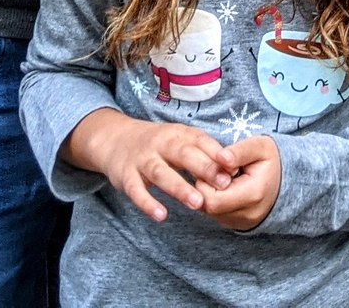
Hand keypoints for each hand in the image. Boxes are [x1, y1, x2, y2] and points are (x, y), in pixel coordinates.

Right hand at [65, 109, 232, 222]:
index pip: (200, 140)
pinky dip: (148, 203)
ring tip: (197, 203)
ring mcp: (142, 159)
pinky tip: (161, 215)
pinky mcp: (126, 176)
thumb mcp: (179, 140)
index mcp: (178, 133)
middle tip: (223, 185)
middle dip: (204, 168)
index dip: (216, 153)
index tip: (233, 166)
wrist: (115, 139)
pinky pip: (136, 190)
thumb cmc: (158, 144)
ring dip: (180, 188)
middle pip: (183, 154)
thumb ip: (202, 154)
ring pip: (161, 173)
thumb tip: (231, 171)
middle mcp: (160, 143)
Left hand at [201, 135, 280, 231]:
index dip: (208, 178)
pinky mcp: (237, 224)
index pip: (212, 197)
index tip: (218, 164)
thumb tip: (220, 157)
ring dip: (209, 193)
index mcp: (253, 195)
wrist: (286, 181)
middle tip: (217, 170)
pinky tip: (226, 188)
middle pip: (208, 206)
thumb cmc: (270, 161)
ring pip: (210, 211)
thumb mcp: (260, 147)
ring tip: (222, 178)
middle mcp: (247, 214)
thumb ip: (239, 151)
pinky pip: (216, 214)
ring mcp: (241, 222)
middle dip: (206, 186)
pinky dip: (215, 200)